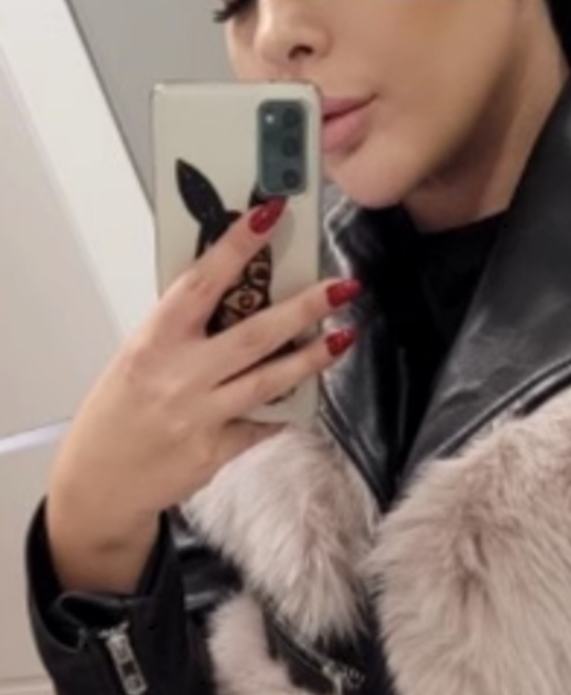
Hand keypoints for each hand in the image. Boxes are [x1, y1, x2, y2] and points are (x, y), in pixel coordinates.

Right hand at [47, 196, 360, 592]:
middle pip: (254, 334)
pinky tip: (308, 392)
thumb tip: (237, 296)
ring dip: (313, 357)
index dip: (237, 246)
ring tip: (344, 336)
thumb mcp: (139, 358)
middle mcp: (179, 375)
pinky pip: (265, 423)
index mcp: (154, 341)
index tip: (269, 214)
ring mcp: (202, 415)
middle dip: (303, 307)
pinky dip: (286, 408)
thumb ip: (183, 333)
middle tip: (341, 286)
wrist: (103, 479)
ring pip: (270, 380)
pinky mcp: (219, 449)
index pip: (202, 282)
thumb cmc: (120, 411)